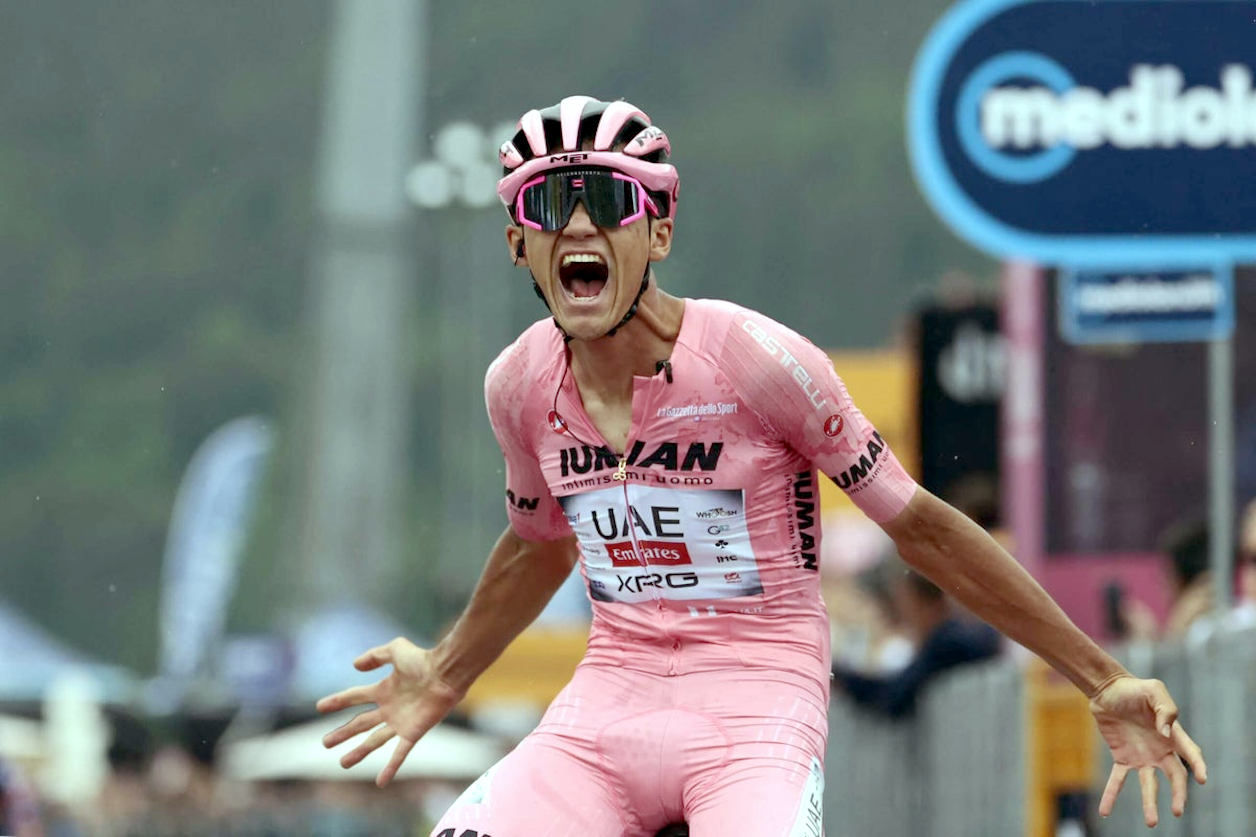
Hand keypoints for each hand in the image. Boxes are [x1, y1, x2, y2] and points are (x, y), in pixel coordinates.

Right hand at [316, 637, 465, 786]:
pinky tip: (381, 782)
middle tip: (325, 743)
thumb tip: (355, 666)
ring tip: (343, 764)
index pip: (355, 697)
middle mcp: (389, 709)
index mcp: (384, 690)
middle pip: (360, 723)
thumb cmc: (423, 659)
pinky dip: (390, 768)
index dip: (337, 701)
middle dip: (342, 733)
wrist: (446, 673)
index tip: (320, 707)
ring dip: (359, 752)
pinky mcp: (412, 733)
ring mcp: (400, 723)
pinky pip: (399, 753)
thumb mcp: (395, 649)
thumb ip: (375, 655)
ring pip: (374, 741)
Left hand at [1089, 675, 1206, 826]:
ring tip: (1152, 823)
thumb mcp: (1154, 691)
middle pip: (1175, 777)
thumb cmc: (1135, 689)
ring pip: (1149, 785)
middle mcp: (1161, 750)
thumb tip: (1164, 733)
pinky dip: (1111, 795)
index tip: (1201, 779)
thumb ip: (1165, 710)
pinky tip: (1105, 811)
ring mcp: (1142, 757)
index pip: (1191, 755)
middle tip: (1177, 810)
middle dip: (1178, 795)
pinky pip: (1118, 780)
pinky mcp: (1122, 757)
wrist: (1107, 690)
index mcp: (1173, 736)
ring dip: (1150, 804)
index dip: (1197, 766)